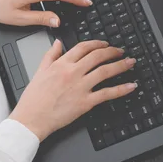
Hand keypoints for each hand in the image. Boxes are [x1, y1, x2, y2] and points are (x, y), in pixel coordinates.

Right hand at [9, 40, 136, 140]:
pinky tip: (130, 86)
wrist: (32, 118)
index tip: (105, 43)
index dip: (97, 43)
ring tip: (130, 63)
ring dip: (121, 65)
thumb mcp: (39, 71)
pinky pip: (107, 93)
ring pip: (105, 71)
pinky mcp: (85, 102)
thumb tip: (58, 43)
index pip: (83, 47)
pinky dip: (121, 89)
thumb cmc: (34, 98)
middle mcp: (72, 72)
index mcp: (61, 64)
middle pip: (98, 56)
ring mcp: (80, 87)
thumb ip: (50, 55)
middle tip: (121, 51)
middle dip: (113, 51)